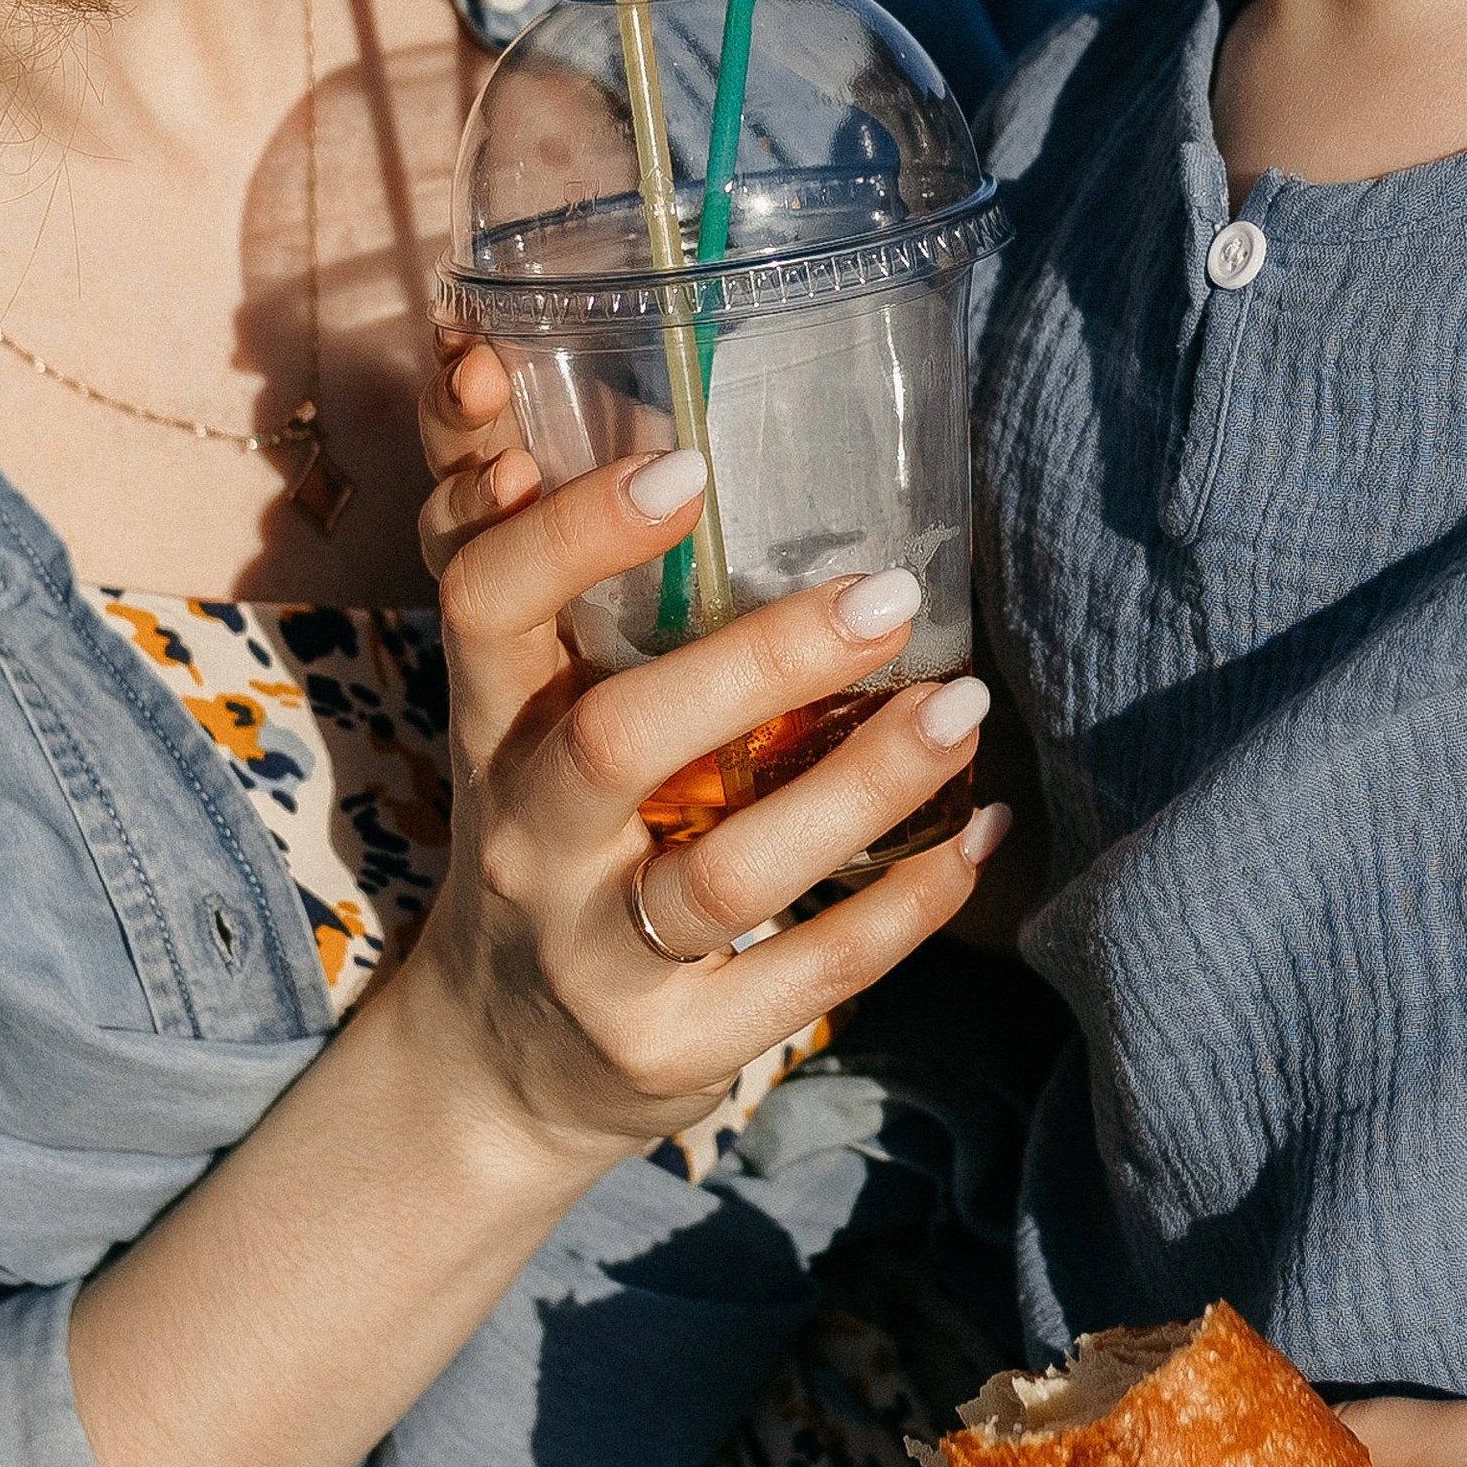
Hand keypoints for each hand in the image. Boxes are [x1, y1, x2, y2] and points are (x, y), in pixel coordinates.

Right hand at [404, 381, 1004, 1159]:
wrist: (500, 1063)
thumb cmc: (549, 834)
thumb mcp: (525, 717)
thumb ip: (575, 586)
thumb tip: (644, 403)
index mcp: (492, 722)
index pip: (485, 603)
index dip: (573, 535)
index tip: (686, 465)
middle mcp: (527, 836)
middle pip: (618, 740)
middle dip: (759, 662)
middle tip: (888, 593)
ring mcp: (592, 952)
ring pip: (728, 873)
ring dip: (863, 787)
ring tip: (963, 708)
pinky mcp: (668, 1046)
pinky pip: (801, 973)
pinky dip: (906, 904)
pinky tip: (981, 835)